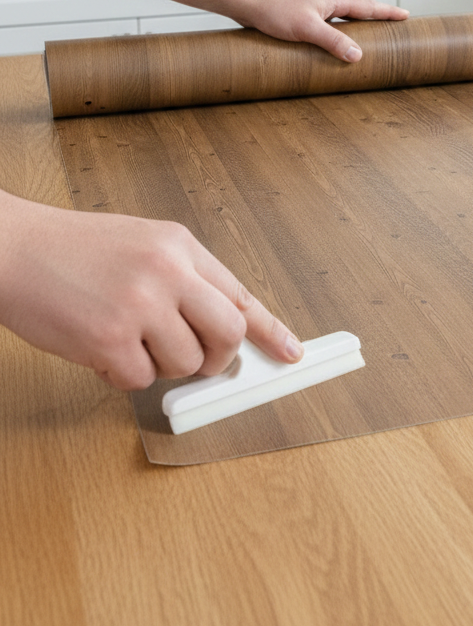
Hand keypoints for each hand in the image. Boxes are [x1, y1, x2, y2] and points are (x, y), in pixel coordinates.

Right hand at [0, 192, 302, 389]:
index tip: (291, 353)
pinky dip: (122, 373)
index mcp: (180, 245)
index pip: (241, 294)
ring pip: (185, 363)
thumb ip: (184, 280)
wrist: (12, 249)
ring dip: (160, 366)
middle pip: (228, 333)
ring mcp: (141, 305)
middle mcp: (168, 271)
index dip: (271, 330)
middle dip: (218, 358)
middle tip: (197, 361)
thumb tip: (220, 326)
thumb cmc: (71, 251)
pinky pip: (140, 379)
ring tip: (127, 340)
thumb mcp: (142, 245)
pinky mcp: (110, 339)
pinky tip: (98, 346)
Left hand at [239, 0, 408, 62]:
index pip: (369, 6)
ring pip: (343, 14)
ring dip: (357, 22)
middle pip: (359, 8)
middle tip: (394, 23)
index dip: (388, 12)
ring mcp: (315, 4)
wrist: (247, 0)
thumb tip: (358, 55)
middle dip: (377, 16)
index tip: (406, 15)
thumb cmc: (274, 9)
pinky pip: (329, 20)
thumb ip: (333, 41)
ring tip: (369, 33)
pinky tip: (334, 37)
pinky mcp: (302, 12)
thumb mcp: (307, 29)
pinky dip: (339, 28)